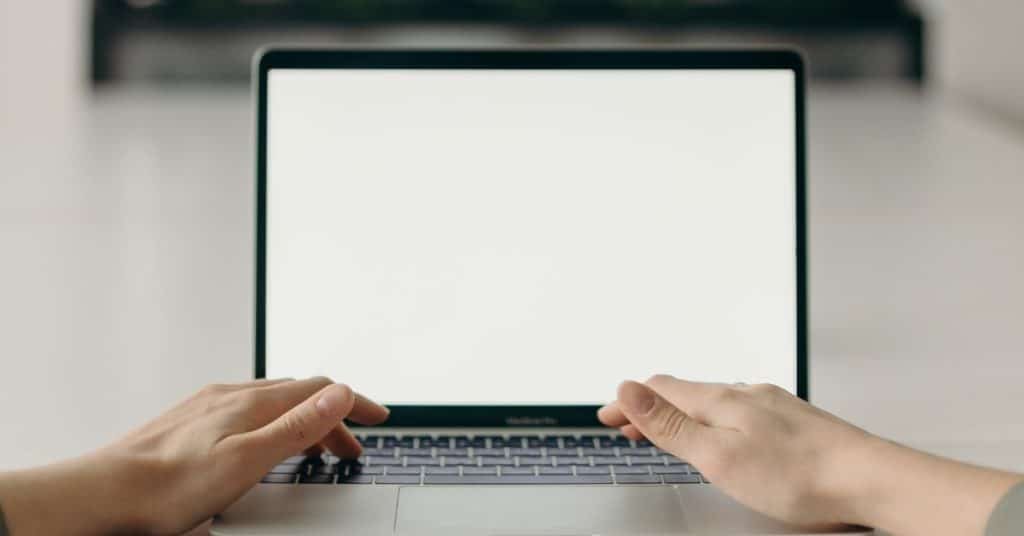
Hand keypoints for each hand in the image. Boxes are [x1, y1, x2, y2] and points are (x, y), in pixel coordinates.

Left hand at [0, 377, 388, 534]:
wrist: (102, 493)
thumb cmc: (169, 487)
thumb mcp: (248, 460)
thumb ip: (298, 425)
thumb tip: (340, 391)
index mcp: (251, 403)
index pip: (320, 389)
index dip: (354, 403)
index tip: (379, 417)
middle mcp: (230, 395)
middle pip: (298, 395)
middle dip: (332, 418)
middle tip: (351, 449)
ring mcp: (208, 405)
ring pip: (271, 403)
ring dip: (302, 421)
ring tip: (314, 449)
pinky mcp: (189, 420)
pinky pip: (246, 411)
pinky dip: (272, 424)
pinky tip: (261, 442)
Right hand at [598, 375, 1021, 534]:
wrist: (870, 480)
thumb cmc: (798, 475)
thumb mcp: (718, 456)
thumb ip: (671, 424)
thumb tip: (628, 387)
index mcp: (721, 401)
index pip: (660, 390)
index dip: (628, 402)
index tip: (605, 416)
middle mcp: (746, 394)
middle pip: (685, 393)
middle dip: (651, 407)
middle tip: (627, 425)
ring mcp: (772, 405)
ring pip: (713, 401)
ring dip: (681, 413)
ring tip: (667, 429)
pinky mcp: (793, 422)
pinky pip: (738, 411)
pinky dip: (713, 419)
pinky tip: (724, 433)